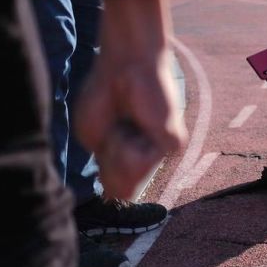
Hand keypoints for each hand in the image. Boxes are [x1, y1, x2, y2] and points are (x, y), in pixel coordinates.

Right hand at [75, 0, 185, 199]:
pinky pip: (140, 161)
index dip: (108, 176)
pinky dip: (128, 142)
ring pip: (130, 175)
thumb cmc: (104, 96)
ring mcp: (162, 151)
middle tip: (116, 128)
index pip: (117, 191)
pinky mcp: (172, 143)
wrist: (124, 68)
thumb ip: (105, 170)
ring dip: (116, 150)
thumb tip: (124, 198)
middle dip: (108, 160)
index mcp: (128, 157)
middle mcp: (149, 157)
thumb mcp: (93, 139)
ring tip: (124, 123)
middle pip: (121, 189)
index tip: (111, 139)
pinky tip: (137, 122)